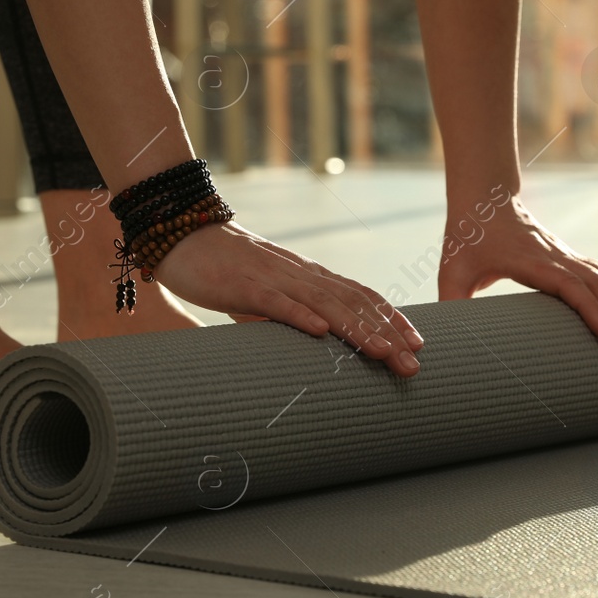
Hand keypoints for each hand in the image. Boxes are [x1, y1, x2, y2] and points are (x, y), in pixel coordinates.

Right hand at [153, 221, 424, 376]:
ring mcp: (274, 278)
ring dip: (355, 329)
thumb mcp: (266, 297)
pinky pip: (276, 302)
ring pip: (324, 304)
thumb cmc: (224, 270)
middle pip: (353, 303)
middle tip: (413, 363)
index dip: (391, 318)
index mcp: (309, 277)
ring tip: (381, 353)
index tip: (416, 344)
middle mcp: (300, 275)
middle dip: (386, 333)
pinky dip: (300, 316)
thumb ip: (291, 315)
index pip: (361, 296)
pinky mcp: (243, 285)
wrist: (180, 234)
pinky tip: (321, 333)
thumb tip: (313, 343)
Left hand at [437, 194, 597, 359]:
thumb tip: (442, 341)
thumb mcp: (451, 272)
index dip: (591, 309)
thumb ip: (450, 304)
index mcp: (532, 262)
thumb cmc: (466, 236)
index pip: (569, 286)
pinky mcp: (569, 256)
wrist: (482, 198)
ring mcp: (566, 254)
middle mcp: (556, 256)